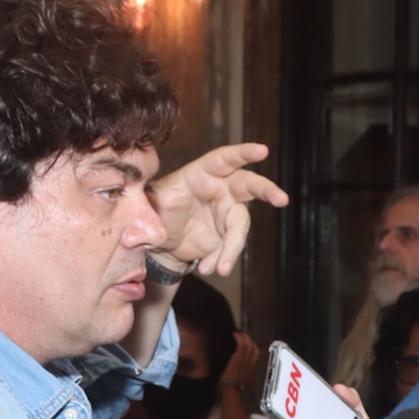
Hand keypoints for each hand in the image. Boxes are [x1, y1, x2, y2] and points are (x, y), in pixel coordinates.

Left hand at [149, 143, 288, 276]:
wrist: (159, 242)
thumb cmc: (154, 212)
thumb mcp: (148, 205)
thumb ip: (149, 208)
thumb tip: (138, 226)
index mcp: (202, 174)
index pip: (225, 159)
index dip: (243, 153)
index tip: (262, 151)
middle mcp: (220, 190)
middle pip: (249, 186)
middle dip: (266, 190)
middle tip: (281, 199)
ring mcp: (226, 214)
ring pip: (240, 227)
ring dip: (232, 248)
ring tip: (220, 268)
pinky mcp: (226, 237)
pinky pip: (230, 248)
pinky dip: (222, 260)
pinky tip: (207, 267)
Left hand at [219, 332, 262, 404]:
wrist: (232, 392)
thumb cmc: (235, 392)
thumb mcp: (242, 384)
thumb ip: (243, 378)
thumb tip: (240, 377)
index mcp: (253, 370)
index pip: (257, 354)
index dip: (254, 347)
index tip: (249, 343)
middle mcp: (251, 363)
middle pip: (254, 348)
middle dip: (249, 340)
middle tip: (243, 336)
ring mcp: (245, 360)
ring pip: (248, 345)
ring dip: (244, 337)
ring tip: (238, 334)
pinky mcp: (239, 358)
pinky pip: (241, 345)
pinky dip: (239, 338)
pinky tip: (235, 334)